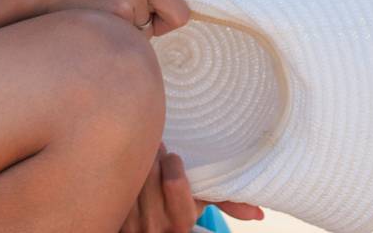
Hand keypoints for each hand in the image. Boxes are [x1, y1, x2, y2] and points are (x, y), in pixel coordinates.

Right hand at [18, 0, 268, 37]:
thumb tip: (164, 14)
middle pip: (179, 14)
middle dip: (154, 25)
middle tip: (113, 11)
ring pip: (155, 31)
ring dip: (133, 34)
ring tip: (97, 17)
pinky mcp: (121, 9)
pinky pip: (136, 43)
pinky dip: (118, 42)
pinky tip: (91, 26)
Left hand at [118, 144, 264, 231]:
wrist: (144, 232)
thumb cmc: (173, 212)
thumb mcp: (198, 207)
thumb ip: (226, 203)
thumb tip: (260, 213)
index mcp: (180, 222)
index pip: (175, 180)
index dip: (172, 162)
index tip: (172, 157)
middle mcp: (154, 227)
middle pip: (149, 172)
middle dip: (153, 155)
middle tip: (154, 148)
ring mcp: (130, 224)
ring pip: (130, 175)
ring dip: (134, 159)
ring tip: (140, 154)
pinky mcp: (112, 218)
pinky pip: (113, 184)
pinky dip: (118, 170)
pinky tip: (123, 167)